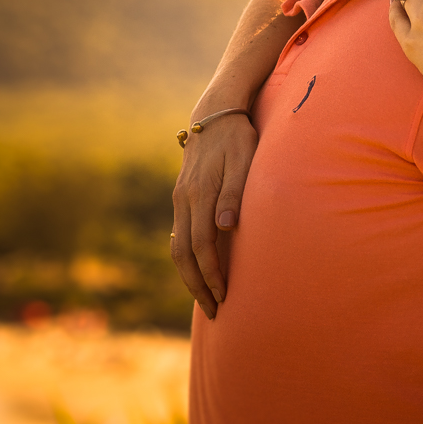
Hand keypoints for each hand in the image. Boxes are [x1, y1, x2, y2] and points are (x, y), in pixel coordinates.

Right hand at [170, 111, 256, 318]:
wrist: (215, 113)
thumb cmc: (239, 136)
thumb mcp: (245, 158)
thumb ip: (236, 192)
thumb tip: (226, 227)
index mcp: (199, 194)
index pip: (202, 245)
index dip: (212, 273)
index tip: (224, 295)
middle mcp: (184, 199)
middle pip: (183, 254)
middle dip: (197, 285)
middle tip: (215, 310)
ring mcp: (180, 198)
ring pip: (177, 246)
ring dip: (189, 275)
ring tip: (206, 296)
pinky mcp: (182, 196)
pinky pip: (178, 234)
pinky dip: (186, 257)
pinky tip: (197, 268)